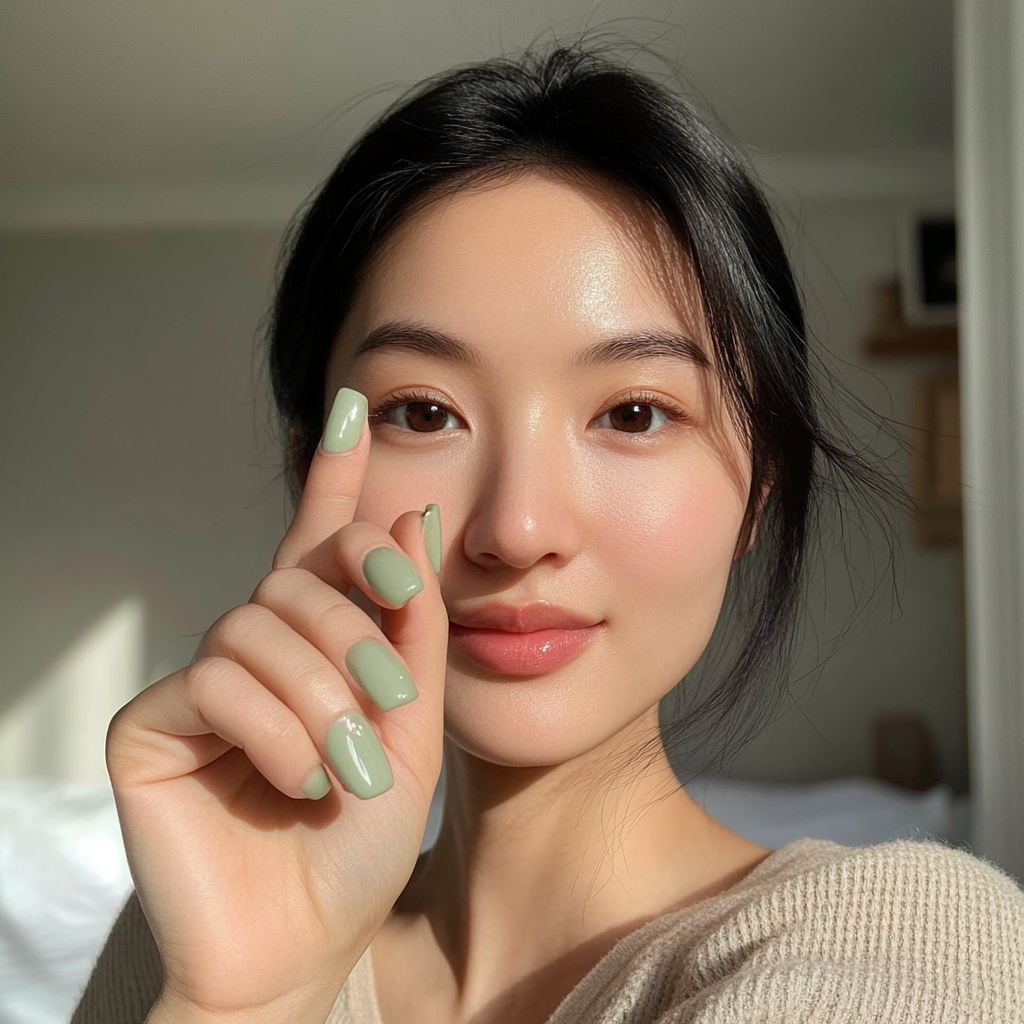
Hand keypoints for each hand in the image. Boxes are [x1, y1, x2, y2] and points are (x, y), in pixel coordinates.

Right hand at [106, 389, 447, 1022]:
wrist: (306, 943)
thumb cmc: (360, 842)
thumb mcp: (410, 726)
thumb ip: (410, 626)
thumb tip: (410, 516)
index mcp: (316, 646)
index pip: (319, 541)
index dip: (336, 473)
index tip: (357, 404)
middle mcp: (252, 648)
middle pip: (298, 582)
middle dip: (357, 638)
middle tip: (392, 708)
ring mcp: (196, 682)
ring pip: (257, 628)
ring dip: (318, 697)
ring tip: (348, 767)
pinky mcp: (147, 723)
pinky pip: (213, 681)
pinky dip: (270, 730)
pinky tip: (297, 780)